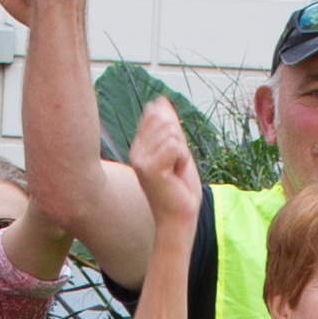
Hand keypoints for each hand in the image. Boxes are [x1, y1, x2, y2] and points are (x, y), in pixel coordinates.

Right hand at [126, 97, 202, 230]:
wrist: (179, 218)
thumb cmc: (179, 189)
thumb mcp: (177, 151)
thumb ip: (170, 126)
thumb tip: (161, 100)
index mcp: (140, 145)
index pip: (157, 115)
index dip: (174, 132)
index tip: (172, 158)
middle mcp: (135, 150)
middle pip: (165, 120)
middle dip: (179, 141)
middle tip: (175, 166)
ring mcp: (139, 159)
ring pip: (171, 132)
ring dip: (181, 152)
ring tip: (175, 171)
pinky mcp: (148, 168)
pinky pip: (174, 146)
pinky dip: (182, 159)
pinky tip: (174, 175)